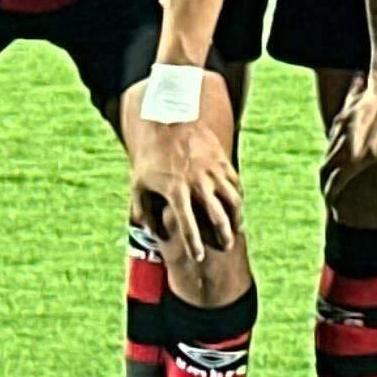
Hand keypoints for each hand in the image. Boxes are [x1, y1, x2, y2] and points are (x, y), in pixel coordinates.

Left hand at [129, 113, 242, 255]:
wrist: (170, 118)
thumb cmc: (151, 154)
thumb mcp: (138, 182)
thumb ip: (143, 210)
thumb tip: (153, 232)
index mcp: (176, 190)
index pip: (188, 224)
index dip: (194, 243)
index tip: (198, 257)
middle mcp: (198, 183)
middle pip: (217, 216)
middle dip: (222, 236)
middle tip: (224, 248)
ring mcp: (213, 171)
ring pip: (233, 201)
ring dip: (236, 218)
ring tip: (235, 229)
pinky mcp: (222, 161)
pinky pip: (235, 184)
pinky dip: (237, 198)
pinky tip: (236, 206)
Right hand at [324, 73, 376, 215]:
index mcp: (355, 158)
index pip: (334, 183)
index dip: (330, 197)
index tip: (330, 205)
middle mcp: (343, 145)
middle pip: (325, 168)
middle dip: (324, 182)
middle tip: (326, 191)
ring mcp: (341, 129)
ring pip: (328, 151)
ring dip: (328, 163)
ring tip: (331, 172)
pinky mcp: (343, 114)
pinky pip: (333, 131)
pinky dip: (333, 142)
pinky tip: (338, 142)